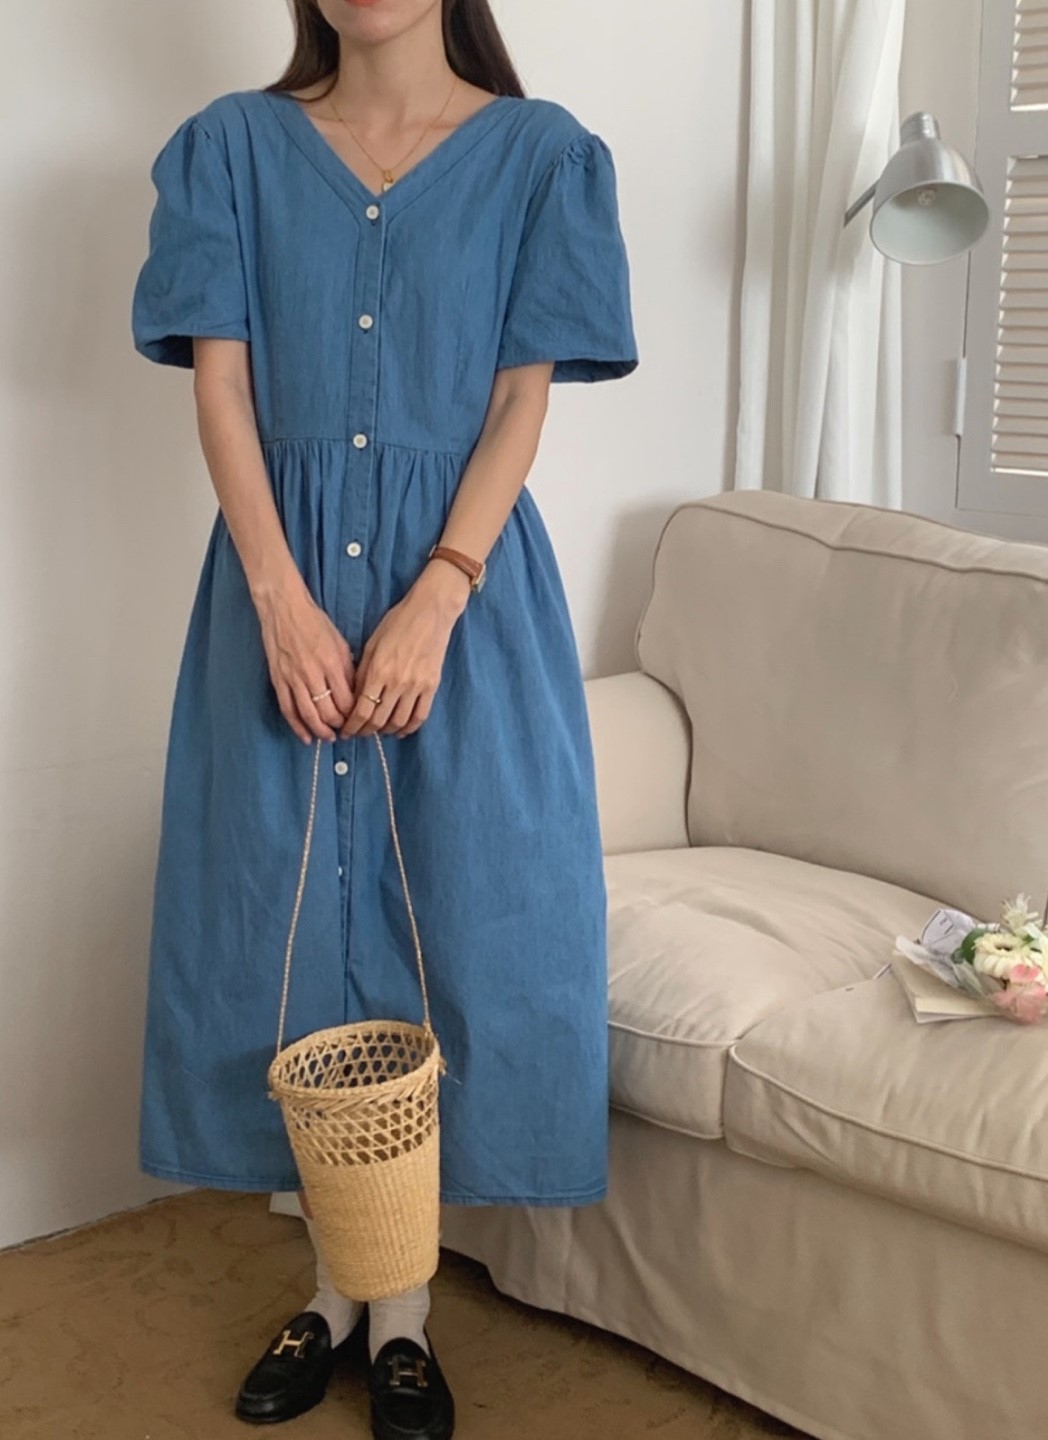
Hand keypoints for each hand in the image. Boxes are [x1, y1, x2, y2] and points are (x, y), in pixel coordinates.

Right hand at [254, 581, 355, 742]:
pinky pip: (288, 710)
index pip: (346, 700)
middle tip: (346, 731)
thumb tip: (354, 693)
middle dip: (339, 726)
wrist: (283, 609)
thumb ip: (347, 669)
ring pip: (308, 715)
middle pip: (328, 712)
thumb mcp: (340, 643)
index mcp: (331, 663)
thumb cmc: (315, 623)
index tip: (358, 720)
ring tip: (329, 738)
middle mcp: (312, 674)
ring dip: (320, 731)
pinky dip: (297, 726)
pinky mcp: (278, 681)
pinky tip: (305, 737)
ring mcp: (293, 679)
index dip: (353, 715)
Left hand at [340, 562, 469, 738]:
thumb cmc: (398, 623)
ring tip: (378, 730)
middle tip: (359, 733)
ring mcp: (417, 686)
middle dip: (365, 731)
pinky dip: (409, 728)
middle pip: (378, 720)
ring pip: (399, 722)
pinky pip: (420, 715)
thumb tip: (355, 698)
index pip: (362, 710)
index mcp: (378, 670)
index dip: (352, 725)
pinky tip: (400, 730)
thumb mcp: (372, 644)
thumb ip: (362, 673)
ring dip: (386, 731)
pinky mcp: (432, 686)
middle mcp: (397, 682)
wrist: (431, 612)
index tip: (346, 731)